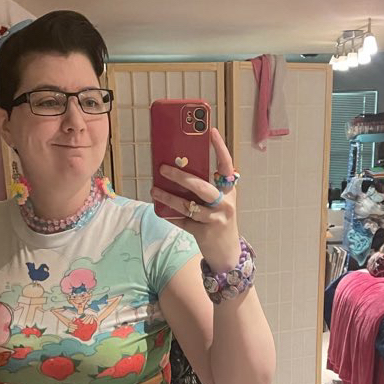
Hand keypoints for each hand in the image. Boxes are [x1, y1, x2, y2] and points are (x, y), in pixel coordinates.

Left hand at [151, 127, 240, 273]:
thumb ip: (205, 187)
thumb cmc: (219, 220)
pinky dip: (170, 215)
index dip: (220, 148)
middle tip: (163, 168)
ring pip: (188, 205)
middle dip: (181, 176)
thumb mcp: (219, 202)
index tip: (211, 131)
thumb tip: (179, 168)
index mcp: (229, 191)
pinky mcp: (204, 233)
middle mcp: (225, 203)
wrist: (227, 253)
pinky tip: (159, 209)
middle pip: (201, 186)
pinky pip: (182, 221)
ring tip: (154, 190)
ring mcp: (214, 219)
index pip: (226, 165)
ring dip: (168, 197)